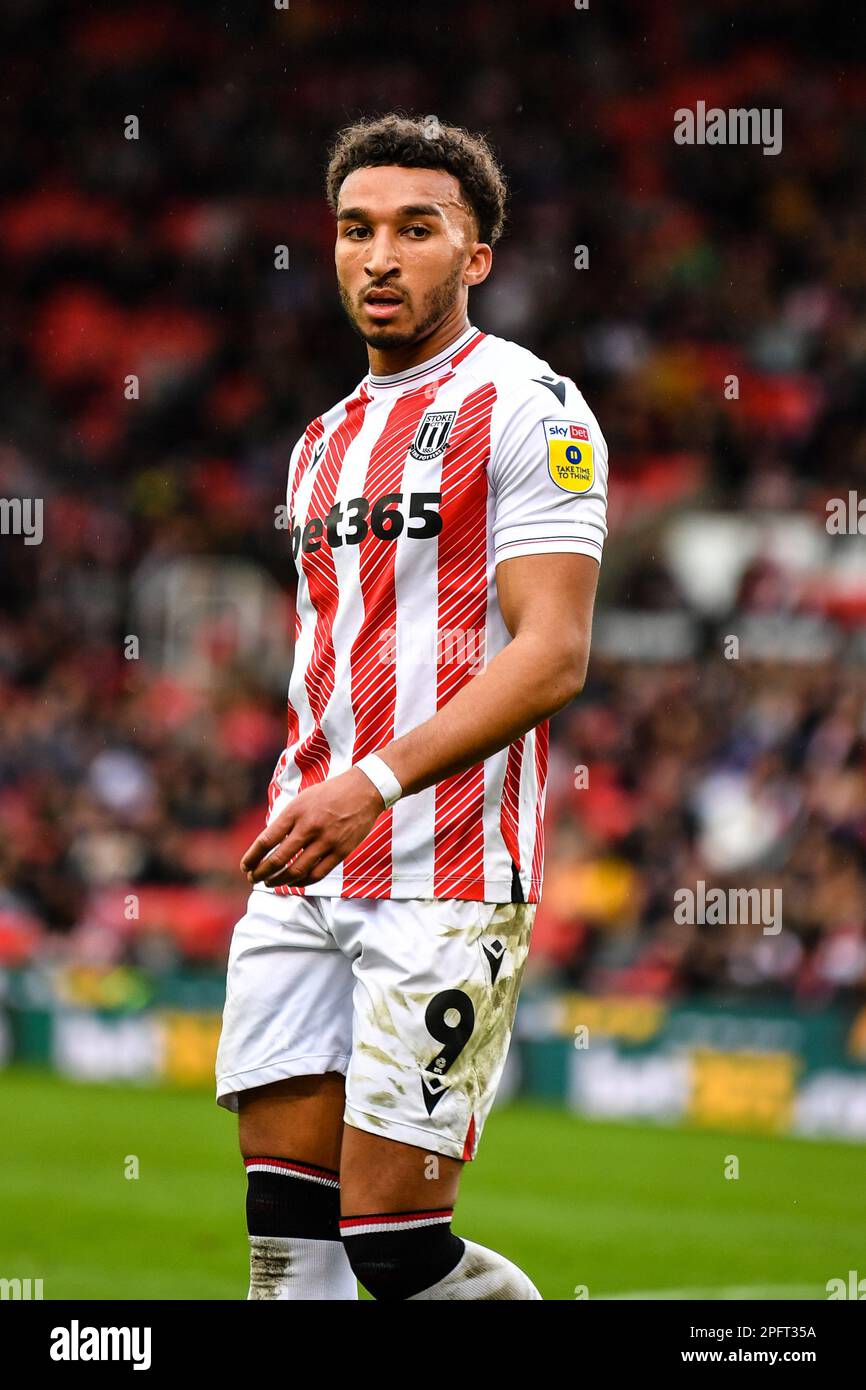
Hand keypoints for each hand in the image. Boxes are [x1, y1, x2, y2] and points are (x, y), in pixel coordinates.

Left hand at [240, 767, 386, 888]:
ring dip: (279, 881)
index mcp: (295, 811)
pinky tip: (294, 882)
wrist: (364, 790)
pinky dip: (302, 882)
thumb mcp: (302, 799)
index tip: (245, 866)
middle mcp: (309, 826)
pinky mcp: (341, 851)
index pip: (266, 840)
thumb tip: (268, 846)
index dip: (252, 857)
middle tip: (253, 879)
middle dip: (261, 873)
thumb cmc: (329, 794)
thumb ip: (286, 821)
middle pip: (278, 859)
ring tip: (271, 883)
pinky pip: (317, 874)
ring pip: (297, 871)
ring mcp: (326, 840)